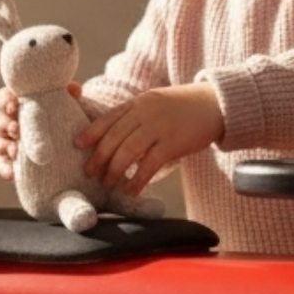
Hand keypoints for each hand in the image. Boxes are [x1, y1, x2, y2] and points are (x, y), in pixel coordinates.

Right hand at [0, 83, 81, 179]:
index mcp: (17, 102)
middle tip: (16, 129)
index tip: (14, 106)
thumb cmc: (66, 115)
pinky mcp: (9, 160)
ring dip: (1, 145)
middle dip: (3, 123)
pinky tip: (12, 174)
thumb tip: (73, 88)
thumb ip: (70, 93)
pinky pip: (1, 164)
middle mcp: (7, 120)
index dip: (4, 101)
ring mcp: (6, 140)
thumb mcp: (70, 103)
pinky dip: (4, 168)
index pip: (2, 98)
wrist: (74, 141)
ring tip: (15, 151)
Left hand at [78, 84, 224, 196]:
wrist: (217, 104)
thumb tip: (118, 137)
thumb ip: (137, 116)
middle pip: (114, 136)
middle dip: (99, 156)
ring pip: (128, 151)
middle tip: (88, 172)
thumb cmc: (185, 107)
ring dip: (115, 170)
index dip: (91, 132)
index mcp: (139, 103)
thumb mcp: (157, 103)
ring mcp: (159, 127)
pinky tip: (131, 190)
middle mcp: (145, 113)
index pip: (109, 117)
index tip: (77, 144)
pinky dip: (137, 179)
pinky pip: (149, 164)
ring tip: (108, 185)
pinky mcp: (173, 143)